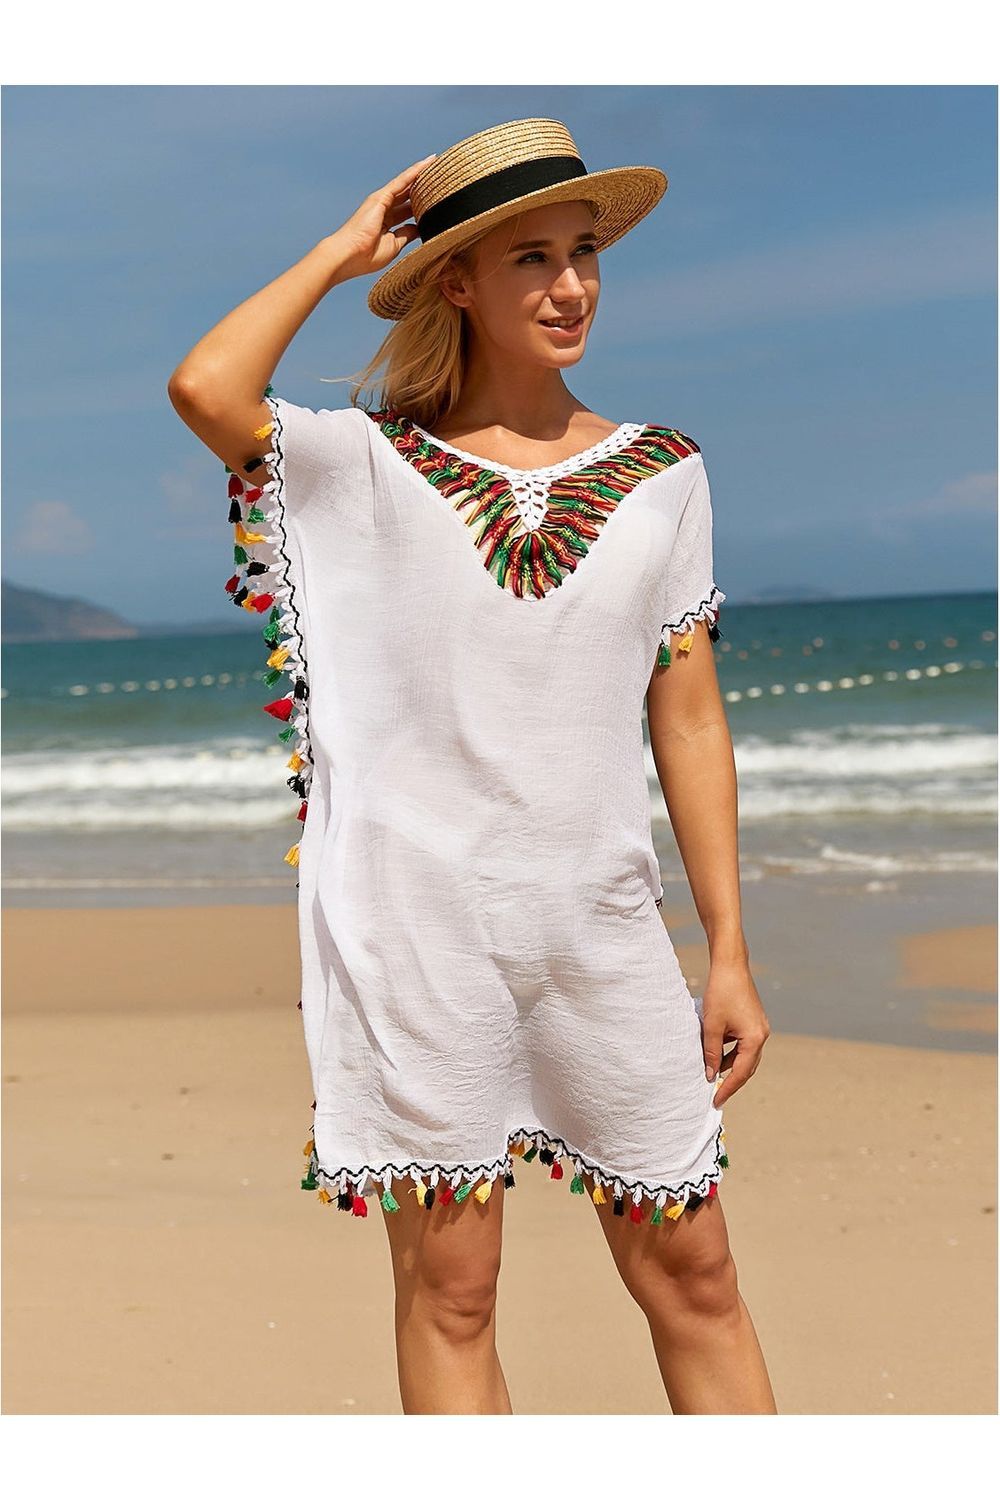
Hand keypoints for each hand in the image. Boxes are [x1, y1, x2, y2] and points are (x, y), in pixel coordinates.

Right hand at [327, 154, 437, 283]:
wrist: (348, 255)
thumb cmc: (367, 256)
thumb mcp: (394, 246)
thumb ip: (407, 234)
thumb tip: (420, 227)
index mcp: (387, 223)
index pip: (408, 211)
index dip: (423, 205)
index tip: (439, 201)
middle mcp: (384, 209)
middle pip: (409, 195)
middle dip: (424, 187)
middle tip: (443, 177)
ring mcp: (382, 201)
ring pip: (407, 184)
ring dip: (422, 173)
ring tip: (439, 163)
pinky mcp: (381, 196)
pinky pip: (402, 181)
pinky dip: (415, 172)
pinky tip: (428, 163)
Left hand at [700, 958, 769, 1107]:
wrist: (730, 964)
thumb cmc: (721, 992)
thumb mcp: (711, 1026)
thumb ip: (712, 1053)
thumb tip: (710, 1074)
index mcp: (755, 1039)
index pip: (741, 1073)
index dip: (728, 1089)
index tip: (715, 1101)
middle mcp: (762, 1035)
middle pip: (747, 1067)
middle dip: (732, 1082)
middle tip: (715, 1095)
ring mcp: (759, 1028)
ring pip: (745, 1056)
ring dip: (730, 1066)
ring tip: (712, 1076)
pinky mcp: (754, 1021)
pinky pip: (744, 1044)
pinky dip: (732, 1052)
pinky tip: (717, 1054)